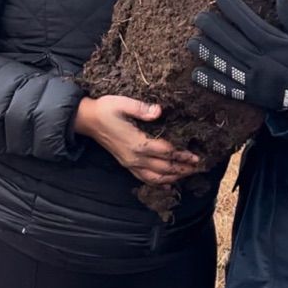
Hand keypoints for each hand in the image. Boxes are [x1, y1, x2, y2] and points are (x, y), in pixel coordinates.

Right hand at [74, 96, 200, 186]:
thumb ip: (141, 108)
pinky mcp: (127, 164)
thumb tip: (158, 110)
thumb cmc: (106, 109)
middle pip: (165, 167)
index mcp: (137, 143)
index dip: (182, 155)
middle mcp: (135, 157)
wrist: (87, 120)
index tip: (196, 157)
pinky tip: (168, 184)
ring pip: (156, 177)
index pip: (166, 151)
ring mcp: (130, 163)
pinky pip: (145, 178)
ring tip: (188, 174)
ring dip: (174, 177)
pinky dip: (159, 183)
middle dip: (183, 168)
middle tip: (199, 168)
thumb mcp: (123, 103)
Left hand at [188, 0, 287, 116]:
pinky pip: (229, 89)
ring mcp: (256, 81)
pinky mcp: (253, 97)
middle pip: (233, 42)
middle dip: (214, 29)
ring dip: (208, 53)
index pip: (250, 24)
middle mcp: (264, 63)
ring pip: (227, 64)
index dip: (234, 11)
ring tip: (192, 41)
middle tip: (199, 17)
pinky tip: (197, 74)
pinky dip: (213, 82)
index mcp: (279, 46)